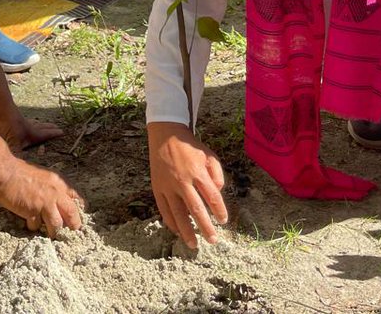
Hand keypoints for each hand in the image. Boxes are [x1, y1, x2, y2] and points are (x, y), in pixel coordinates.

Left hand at [0, 114, 63, 151]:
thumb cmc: (8, 126)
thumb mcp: (13, 142)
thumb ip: (17, 155)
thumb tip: (19, 170)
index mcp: (32, 133)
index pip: (45, 134)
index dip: (53, 134)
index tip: (62, 132)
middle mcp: (29, 128)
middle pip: (42, 128)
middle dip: (49, 128)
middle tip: (57, 127)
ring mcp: (21, 124)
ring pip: (34, 124)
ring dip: (40, 124)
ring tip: (43, 124)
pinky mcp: (12, 122)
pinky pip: (24, 122)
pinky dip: (28, 123)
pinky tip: (25, 123)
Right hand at [0, 159, 84, 236]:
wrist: (6, 173)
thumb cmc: (22, 172)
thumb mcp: (45, 175)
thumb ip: (54, 187)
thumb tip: (60, 200)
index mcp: (59, 183)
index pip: (77, 198)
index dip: (79, 209)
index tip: (77, 216)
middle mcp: (55, 193)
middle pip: (72, 214)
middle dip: (74, 225)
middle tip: (71, 230)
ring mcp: (44, 204)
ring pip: (57, 224)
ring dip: (54, 230)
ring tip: (51, 232)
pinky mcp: (32, 212)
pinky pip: (37, 226)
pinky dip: (34, 226)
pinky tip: (29, 221)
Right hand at [149, 122, 226, 248]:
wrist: (166, 137)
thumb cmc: (191, 147)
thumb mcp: (209, 155)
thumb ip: (217, 173)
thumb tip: (218, 191)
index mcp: (197, 172)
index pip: (211, 196)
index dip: (219, 210)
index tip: (223, 221)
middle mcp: (182, 181)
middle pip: (195, 209)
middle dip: (205, 227)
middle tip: (213, 240)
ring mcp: (168, 186)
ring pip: (178, 214)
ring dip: (186, 231)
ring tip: (193, 244)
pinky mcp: (158, 189)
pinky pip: (164, 210)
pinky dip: (171, 223)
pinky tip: (177, 232)